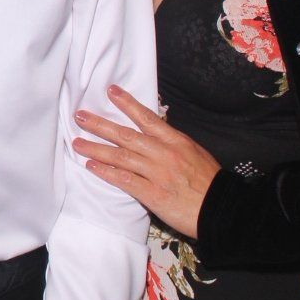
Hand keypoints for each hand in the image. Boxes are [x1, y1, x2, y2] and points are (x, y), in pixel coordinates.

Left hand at [74, 84, 220, 237]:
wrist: (222, 208)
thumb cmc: (209, 181)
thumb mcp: (194, 152)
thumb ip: (171, 143)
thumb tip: (152, 134)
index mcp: (176, 141)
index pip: (147, 117)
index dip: (127, 103)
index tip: (110, 91)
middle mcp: (163, 153)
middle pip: (126, 135)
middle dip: (100, 125)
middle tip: (80, 116)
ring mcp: (157, 173)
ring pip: (120, 156)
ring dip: (96, 149)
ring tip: (77, 143)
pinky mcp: (152, 194)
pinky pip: (124, 180)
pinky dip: (107, 172)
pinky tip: (92, 167)